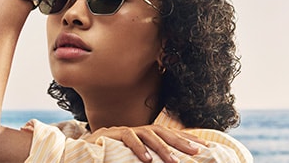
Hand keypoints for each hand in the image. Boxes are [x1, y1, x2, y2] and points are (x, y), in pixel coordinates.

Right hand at [84, 125, 208, 162]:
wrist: (83, 149)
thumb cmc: (110, 154)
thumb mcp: (133, 157)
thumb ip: (149, 157)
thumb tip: (170, 162)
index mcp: (144, 134)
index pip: (169, 134)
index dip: (187, 139)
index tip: (205, 146)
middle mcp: (137, 130)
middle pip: (163, 132)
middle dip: (181, 142)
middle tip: (197, 152)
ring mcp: (125, 130)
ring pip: (149, 135)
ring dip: (163, 149)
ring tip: (175, 162)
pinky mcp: (113, 134)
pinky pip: (129, 139)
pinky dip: (139, 149)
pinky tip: (148, 160)